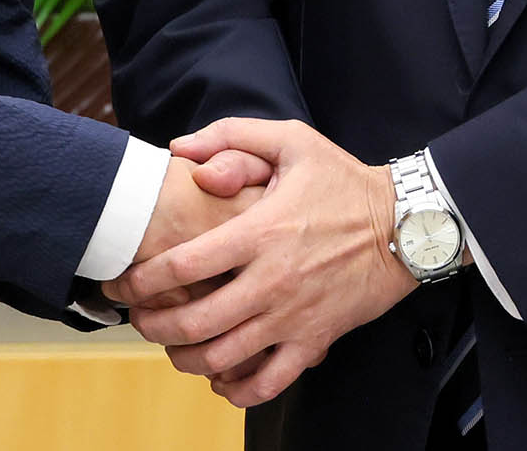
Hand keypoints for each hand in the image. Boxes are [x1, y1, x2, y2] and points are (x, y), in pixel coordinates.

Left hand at [109, 118, 413, 406]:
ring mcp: (293, 316)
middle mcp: (272, 281)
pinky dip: (236, 389)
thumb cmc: (342, 180)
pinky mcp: (314, 340)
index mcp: (260, 232)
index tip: (121, 282)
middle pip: (194, 321)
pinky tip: (218, 377)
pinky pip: (268, 382)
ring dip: (183, 357)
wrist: (404, 225)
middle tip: (136, 317)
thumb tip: (179, 151)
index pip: (184, 265)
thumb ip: (231, 137)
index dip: (141, 279)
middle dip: (152, 325)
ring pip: (223, 357)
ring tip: (169, 345)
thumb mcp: (291, 140)